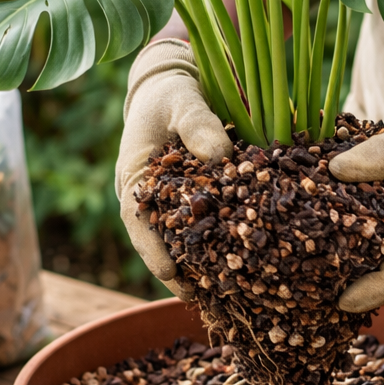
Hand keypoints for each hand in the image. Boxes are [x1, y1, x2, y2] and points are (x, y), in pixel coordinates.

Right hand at [115, 39, 231, 287]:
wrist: (180, 86)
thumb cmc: (173, 93)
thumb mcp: (182, 100)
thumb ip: (198, 123)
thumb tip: (220, 155)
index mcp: (135, 178)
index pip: (136, 219)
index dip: (151, 248)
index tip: (169, 272)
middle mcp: (151, 199)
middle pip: (161, 243)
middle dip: (180, 272)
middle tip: (200, 298)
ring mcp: (174, 205)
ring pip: (186, 243)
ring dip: (202, 268)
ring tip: (226, 295)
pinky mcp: (199, 203)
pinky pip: (209, 230)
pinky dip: (223, 248)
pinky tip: (248, 266)